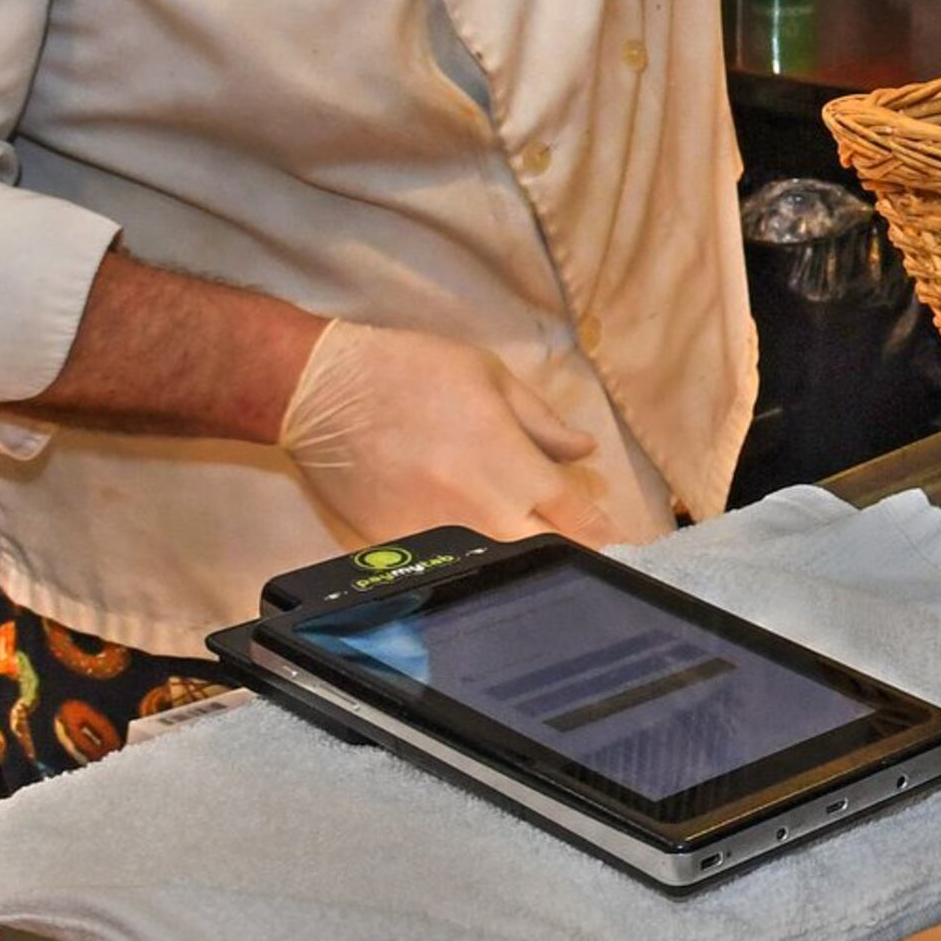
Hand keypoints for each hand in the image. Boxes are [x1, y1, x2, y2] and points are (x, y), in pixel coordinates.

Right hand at [279, 320, 641, 547]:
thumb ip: (543, 423)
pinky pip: (447, 566)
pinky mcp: (398, 549)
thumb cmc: (413, 373)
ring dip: (519, 564)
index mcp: (513, 467)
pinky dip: (467, 562)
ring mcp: (437, 538)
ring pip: (497, 568)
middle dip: (565, 555)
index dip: (600, 534)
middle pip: (543, 555)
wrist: (324, 392)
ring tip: (531, 553)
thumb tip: (584, 451)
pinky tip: (475, 554)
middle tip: (579, 553)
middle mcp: (481, 512)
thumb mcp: (492, 379)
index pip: (575, 518)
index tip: (617, 544)